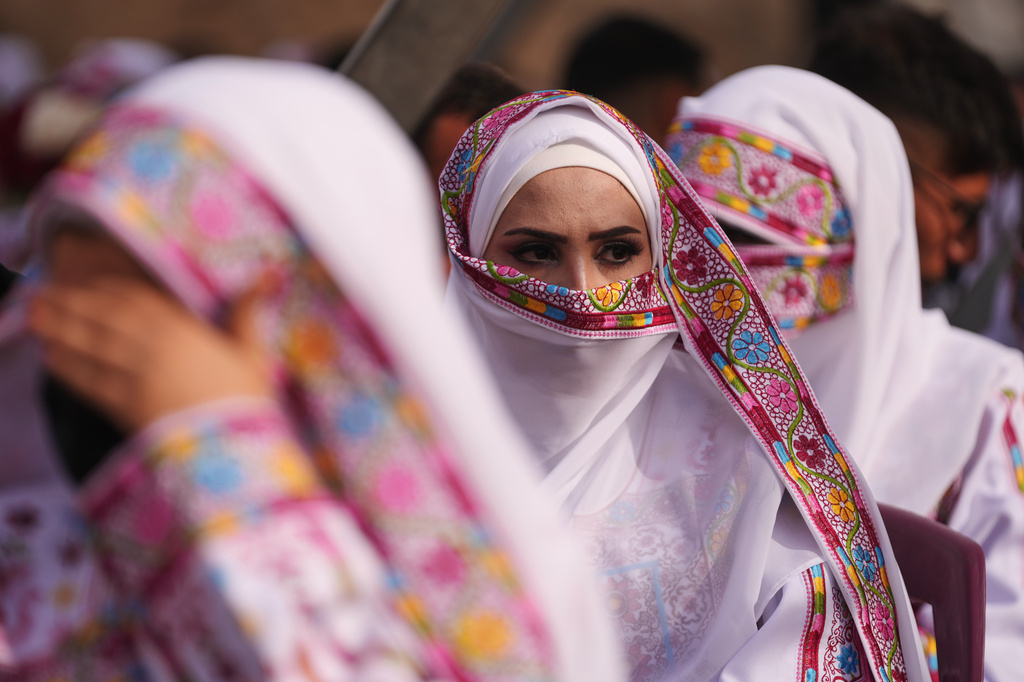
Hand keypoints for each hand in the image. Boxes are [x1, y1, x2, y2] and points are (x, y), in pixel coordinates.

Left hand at [28, 277, 271, 431]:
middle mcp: (150, 347)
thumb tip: (269, 274)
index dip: (105, 288)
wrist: (232, 448)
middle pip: (100, 319)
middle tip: (40, 292)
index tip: (84, 280)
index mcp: (181, 329)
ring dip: (57, 329)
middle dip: (68, 304)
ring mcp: (133, 376)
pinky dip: (67, 368)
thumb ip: (249, 311)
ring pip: (88, 346)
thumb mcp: (253, 352)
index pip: (133, 299)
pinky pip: (88, 382)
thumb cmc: (247, 399)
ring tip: (34, 316)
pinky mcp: (123, 407)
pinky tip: (50, 358)